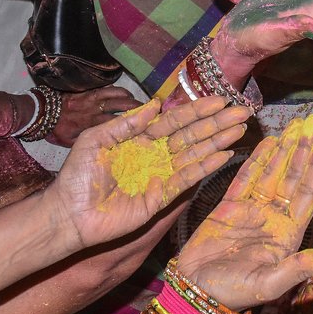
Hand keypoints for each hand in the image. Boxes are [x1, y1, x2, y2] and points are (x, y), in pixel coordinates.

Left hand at [45, 96, 250, 248]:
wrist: (70, 214)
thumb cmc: (78, 175)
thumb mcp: (97, 139)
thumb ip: (126, 123)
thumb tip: (155, 104)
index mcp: (141, 138)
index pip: (175, 120)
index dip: (197, 110)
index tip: (219, 99)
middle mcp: (156, 154)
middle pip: (192, 135)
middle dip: (217, 123)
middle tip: (242, 112)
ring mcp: (162, 175)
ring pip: (196, 154)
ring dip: (218, 141)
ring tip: (240, 129)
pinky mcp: (163, 197)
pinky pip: (188, 179)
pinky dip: (206, 166)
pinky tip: (224, 154)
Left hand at [47, 86, 143, 146]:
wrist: (40, 113)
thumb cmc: (56, 130)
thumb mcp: (71, 142)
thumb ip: (89, 143)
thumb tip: (104, 146)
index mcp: (93, 125)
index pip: (119, 123)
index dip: (134, 123)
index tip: (147, 125)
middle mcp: (96, 110)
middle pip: (123, 106)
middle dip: (138, 108)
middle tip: (150, 110)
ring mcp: (93, 98)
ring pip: (117, 94)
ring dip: (129, 97)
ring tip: (138, 101)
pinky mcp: (89, 90)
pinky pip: (107, 88)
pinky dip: (117, 90)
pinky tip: (124, 94)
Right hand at [176, 114, 312, 309]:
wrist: (196, 293)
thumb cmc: (234, 294)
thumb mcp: (270, 284)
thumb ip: (301, 270)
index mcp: (288, 233)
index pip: (308, 194)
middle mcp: (274, 217)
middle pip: (292, 176)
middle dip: (303, 149)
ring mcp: (251, 210)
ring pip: (272, 172)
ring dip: (283, 149)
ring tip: (294, 125)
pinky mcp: (228, 206)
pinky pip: (245, 177)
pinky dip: (256, 159)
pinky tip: (267, 142)